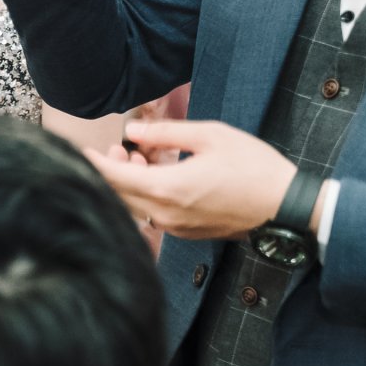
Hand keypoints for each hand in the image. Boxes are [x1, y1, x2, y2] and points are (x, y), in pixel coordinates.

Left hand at [84, 120, 296, 240]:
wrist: (287, 207)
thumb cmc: (254, 167)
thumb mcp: (211, 136)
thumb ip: (166, 133)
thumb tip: (131, 132)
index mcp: (168, 189)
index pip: (113, 178)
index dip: (92, 163)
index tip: (78, 150)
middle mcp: (165, 214)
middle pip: (118, 195)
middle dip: (111, 171)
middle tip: (120, 149)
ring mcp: (175, 228)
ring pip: (134, 206)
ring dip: (130, 184)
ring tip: (142, 159)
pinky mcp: (186, 233)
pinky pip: (152, 214)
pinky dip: (147, 195)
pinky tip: (160, 176)